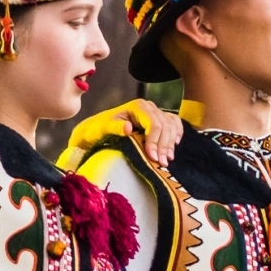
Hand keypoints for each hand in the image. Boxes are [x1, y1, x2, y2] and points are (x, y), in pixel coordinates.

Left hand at [56, 98, 181, 169]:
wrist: (95, 130)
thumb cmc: (97, 129)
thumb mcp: (102, 128)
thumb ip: (115, 127)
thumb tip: (129, 127)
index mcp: (138, 106)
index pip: (154, 124)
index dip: (155, 141)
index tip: (152, 157)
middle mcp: (149, 107)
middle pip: (165, 127)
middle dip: (163, 146)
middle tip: (161, 163)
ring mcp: (154, 113)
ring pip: (171, 127)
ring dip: (170, 144)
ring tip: (166, 160)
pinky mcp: (157, 120)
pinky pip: (174, 125)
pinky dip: (175, 135)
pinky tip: (173, 146)